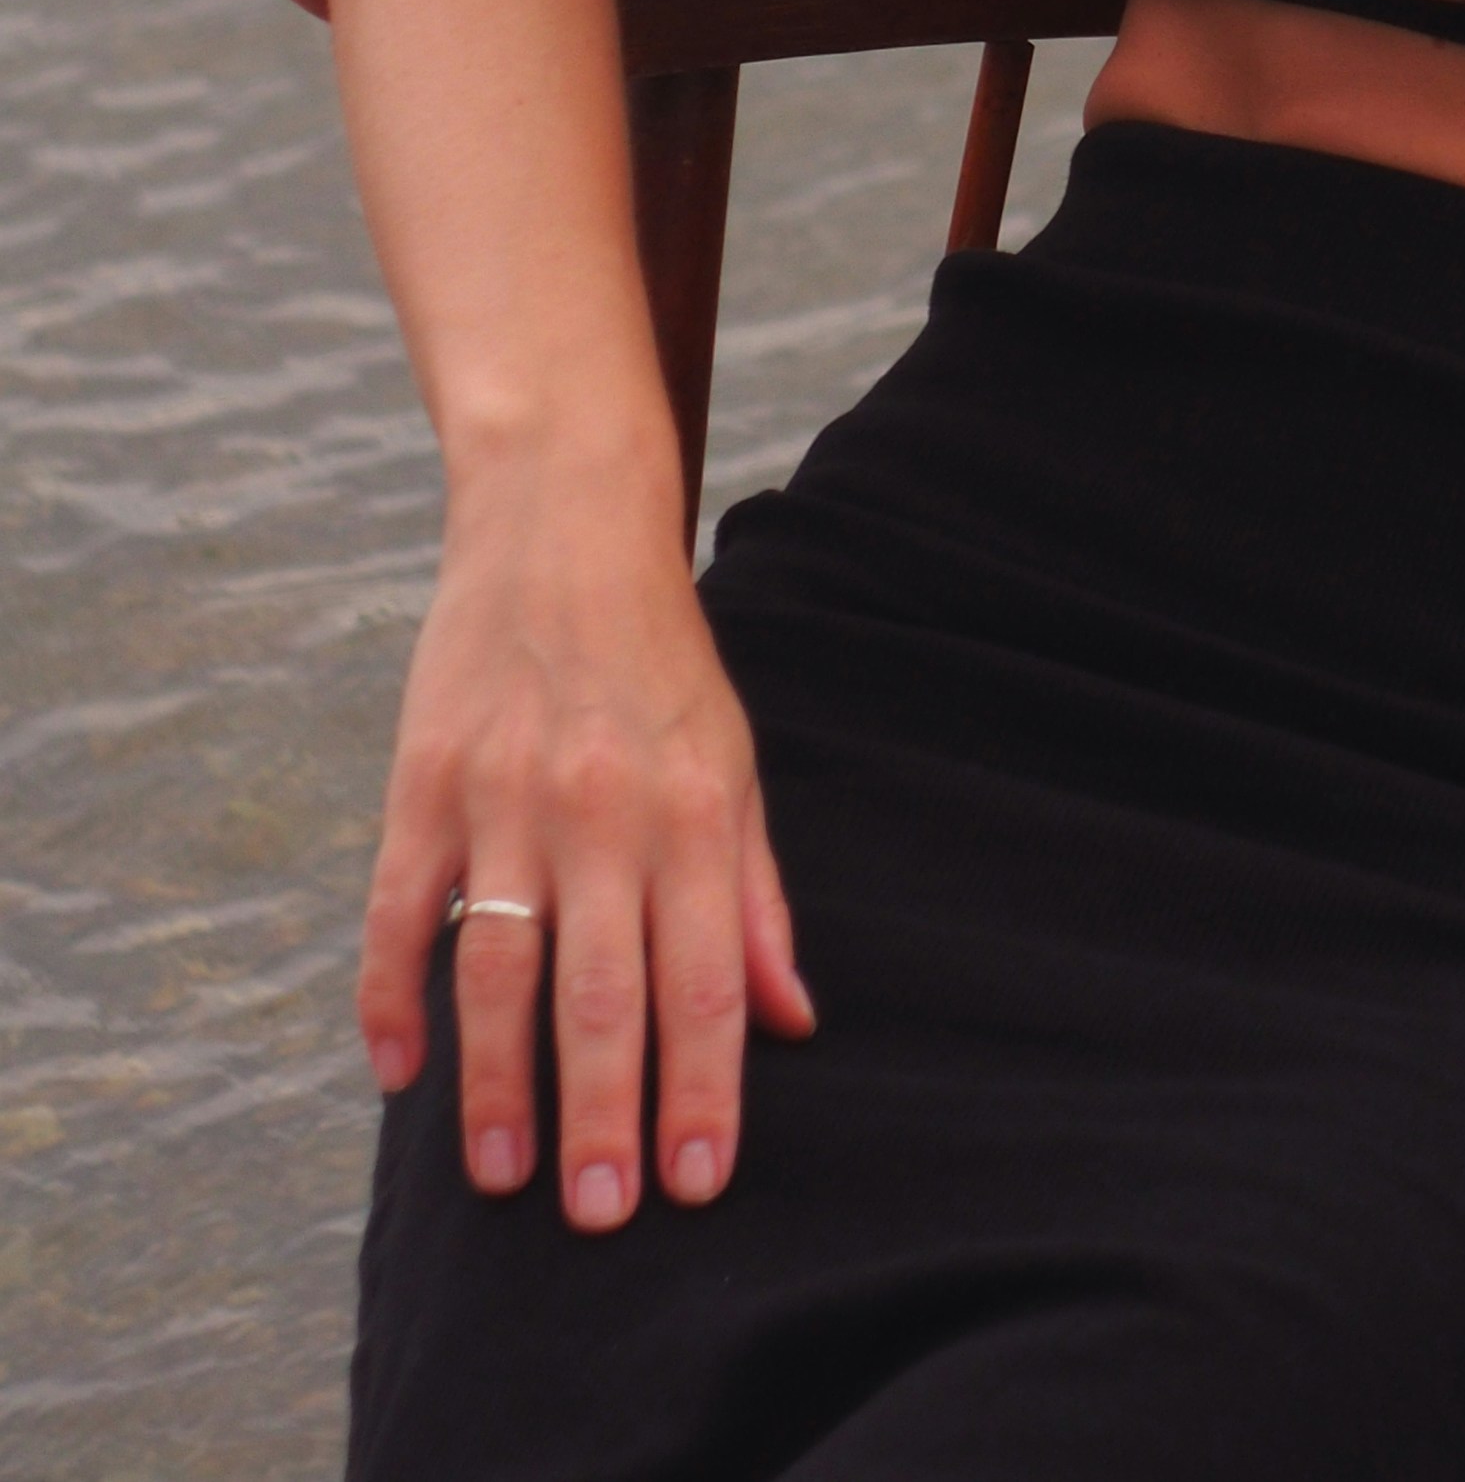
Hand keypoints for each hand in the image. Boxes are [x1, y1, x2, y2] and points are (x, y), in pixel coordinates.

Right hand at [360, 468, 816, 1229]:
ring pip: (496, 972)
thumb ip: (755, 895)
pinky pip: (396, 917)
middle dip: (604, 1118)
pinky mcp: (422, 786)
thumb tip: (792, 1018)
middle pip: (601, 995)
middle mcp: (601, 812)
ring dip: (497, 1089)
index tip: (698, 1186)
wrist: (563, 526)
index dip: (703, 1090)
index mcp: (691, 810)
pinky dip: (392, 1002)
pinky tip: (401, 1078)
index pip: (703, 981)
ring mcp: (502, 800)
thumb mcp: (735, 763)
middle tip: (603, 1219)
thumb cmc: (663, 662)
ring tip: (502, 1182)